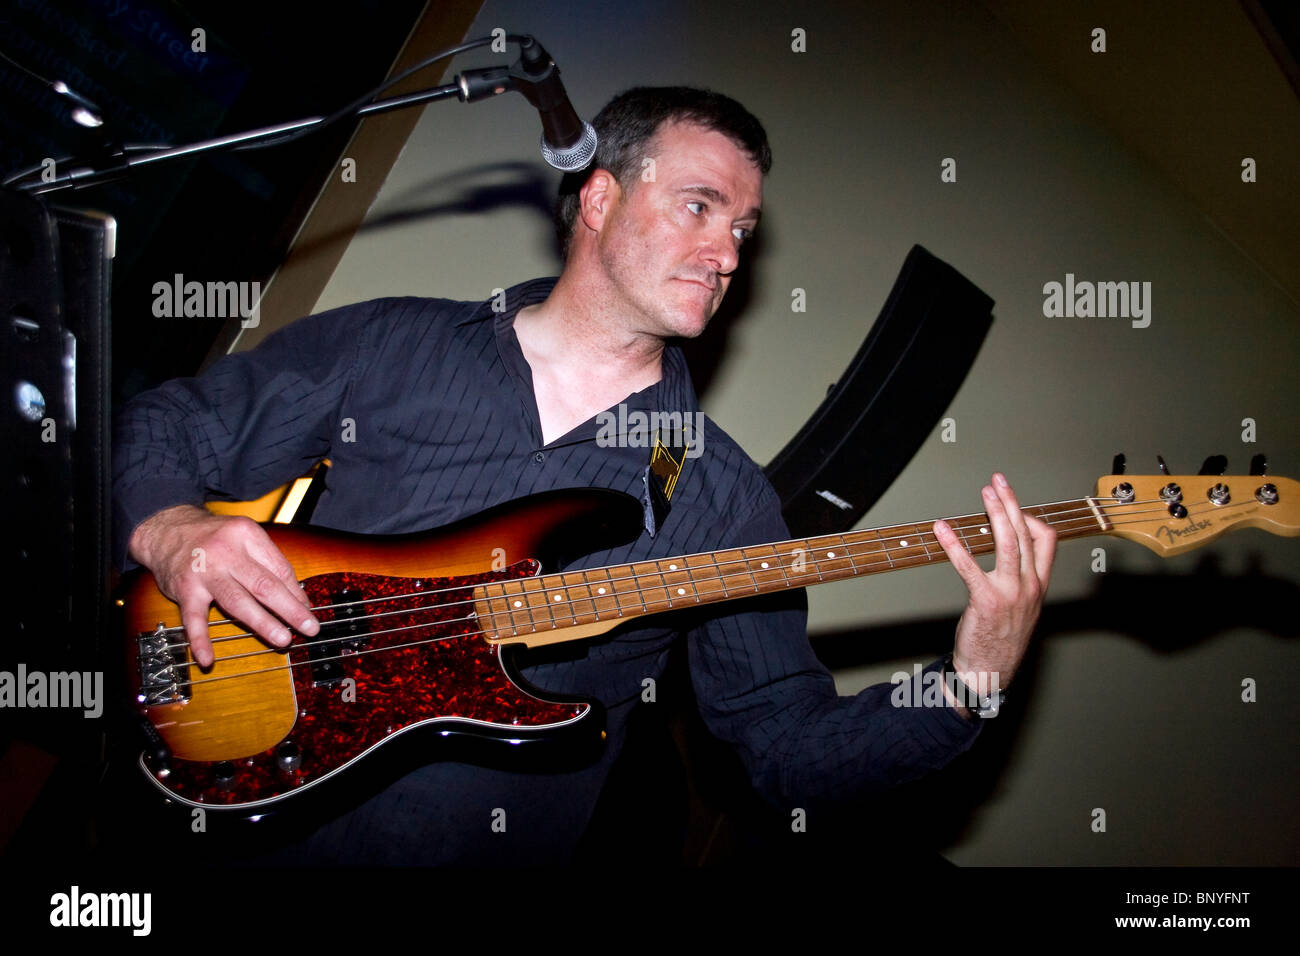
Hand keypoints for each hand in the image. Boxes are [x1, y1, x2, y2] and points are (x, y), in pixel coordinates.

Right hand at [128, 504, 319, 667]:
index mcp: (247, 535)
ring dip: (262, 623)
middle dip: (290, 609)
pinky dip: (200, 640)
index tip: (309, 611)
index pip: (279, 569)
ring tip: (282, 639)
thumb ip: (270, 564)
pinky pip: (192, 618)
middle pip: (264, 585)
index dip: (297, 593)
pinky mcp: (184, 589)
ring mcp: (204, 571)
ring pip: (237, 601)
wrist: (167, 529)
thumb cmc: (215, 538)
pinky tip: (208, 659)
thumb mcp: (245, 538)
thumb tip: (298, 598)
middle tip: (309, 627)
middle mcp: (227, 551)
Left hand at [932, 473, 1056, 697]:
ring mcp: (1010, 593)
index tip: (1014, 504)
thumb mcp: (1021, 608)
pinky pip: (970, 566)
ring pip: (1008, 543)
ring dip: (996, 513)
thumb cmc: (1001, 640)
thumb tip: (1007, 554)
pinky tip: (942, 529)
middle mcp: (1029, 586)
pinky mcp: (986, 600)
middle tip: (997, 482)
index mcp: (1038, 586)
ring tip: (984, 493)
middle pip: (1025, 534)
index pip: (1046, 541)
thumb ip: (1019, 581)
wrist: (990, 673)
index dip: (1031, 517)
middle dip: (1011, 503)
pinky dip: (955, 544)